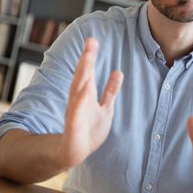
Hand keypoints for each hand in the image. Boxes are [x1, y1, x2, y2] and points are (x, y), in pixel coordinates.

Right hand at [60, 38, 122, 169]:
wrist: (75, 152)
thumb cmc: (89, 130)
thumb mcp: (105, 108)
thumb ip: (110, 91)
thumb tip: (118, 71)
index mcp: (85, 94)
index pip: (87, 72)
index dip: (90, 56)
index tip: (93, 40)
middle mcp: (78, 100)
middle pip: (82, 75)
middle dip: (86, 59)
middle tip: (90, 41)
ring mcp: (74, 111)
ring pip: (78, 89)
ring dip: (82, 73)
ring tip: (87, 57)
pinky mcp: (73, 126)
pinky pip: (77, 111)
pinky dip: (80, 100)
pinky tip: (86, 88)